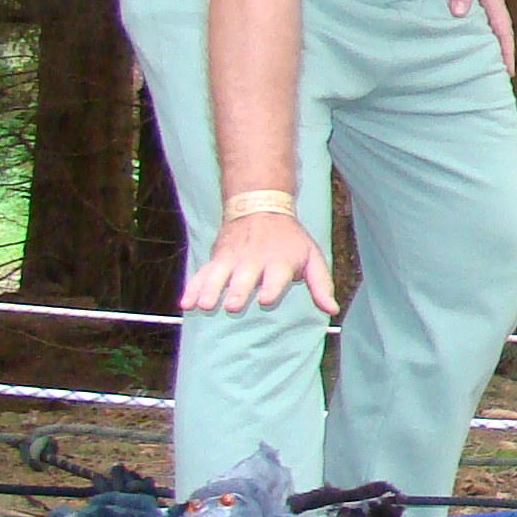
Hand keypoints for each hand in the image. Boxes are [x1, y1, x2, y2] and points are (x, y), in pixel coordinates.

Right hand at [184, 210, 337, 316]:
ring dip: (210, 290)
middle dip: (238, 291)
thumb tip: (331, 310)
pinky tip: (185, 304)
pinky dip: (192, 288)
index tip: (265, 300)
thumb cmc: (290, 239)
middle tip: (233, 305)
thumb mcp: (312, 256)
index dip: (271, 288)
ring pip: (218, 276)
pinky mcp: (216, 259)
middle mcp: (254, 261)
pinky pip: (201, 274)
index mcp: (280, 261)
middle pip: (244, 277)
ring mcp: (232, 260)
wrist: (260, 207)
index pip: (276, 276)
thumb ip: (321, 284)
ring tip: (205, 305)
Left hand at [451, 0, 513, 70]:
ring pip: (489, 21)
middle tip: (496, 74)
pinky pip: (479, 11)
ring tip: (483, 58)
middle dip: (500, 51)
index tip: (507, 73)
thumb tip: (460, 15)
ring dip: (489, 39)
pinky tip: (467, 30)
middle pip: (499, 29)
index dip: (505, 51)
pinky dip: (477, 25)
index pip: (502, 30)